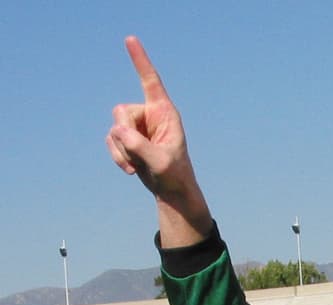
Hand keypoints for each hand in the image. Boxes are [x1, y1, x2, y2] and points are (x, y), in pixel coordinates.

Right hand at [106, 37, 212, 242]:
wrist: (171, 191)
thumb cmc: (174, 175)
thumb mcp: (161, 162)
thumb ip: (140, 146)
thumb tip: (119, 132)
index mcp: (165, 113)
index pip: (150, 81)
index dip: (140, 60)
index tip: (130, 39)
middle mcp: (150, 115)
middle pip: (121, 111)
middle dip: (125, 135)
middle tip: (138, 156)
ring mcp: (137, 126)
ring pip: (114, 128)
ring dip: (122, 151)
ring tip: (139, 166)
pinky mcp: (128, 138)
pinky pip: (111, 140)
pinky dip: (117, 156)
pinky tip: (131, 169)